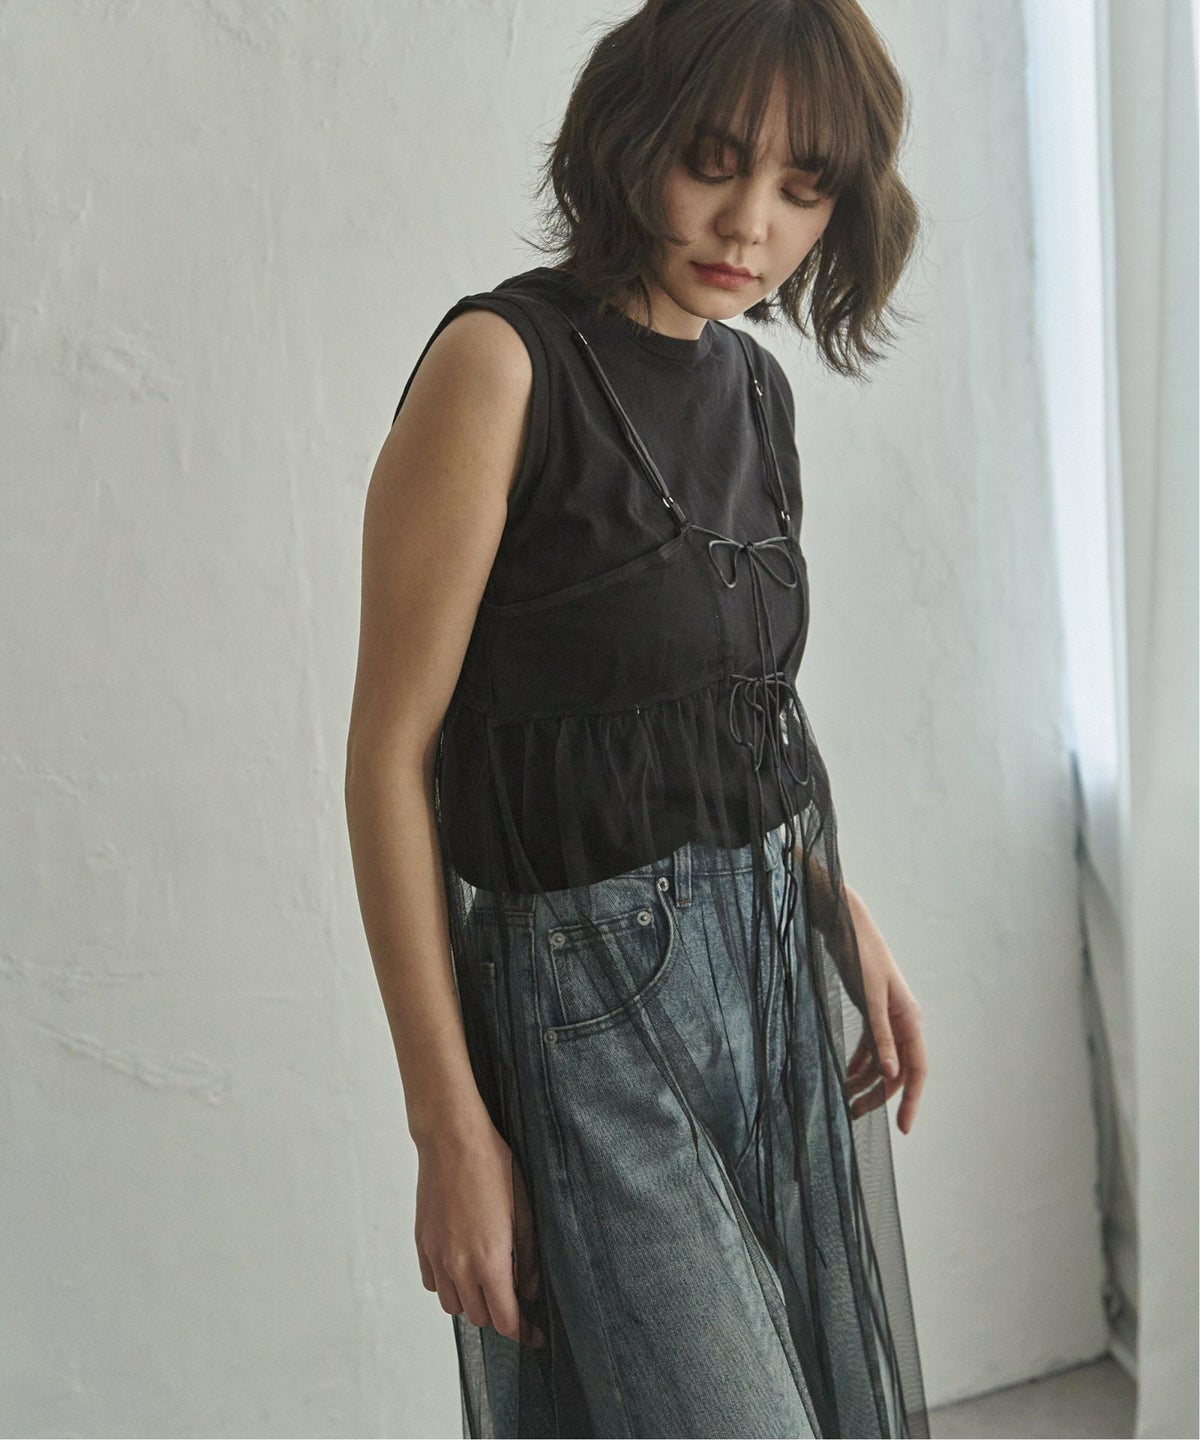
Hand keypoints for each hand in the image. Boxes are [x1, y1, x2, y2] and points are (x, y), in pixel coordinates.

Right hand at [414, 1118, 543, 1345]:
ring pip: (452, 1306)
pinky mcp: (422, 1244)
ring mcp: (436, 1256)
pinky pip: (433, 1283)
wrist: (452, 1140)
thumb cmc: (493, 1168)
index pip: (505, 1319)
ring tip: (486, 1279)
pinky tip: (461, 1265)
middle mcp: (459, 1265)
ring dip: (471, 1301)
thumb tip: (529, 1289)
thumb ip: (529, 1257)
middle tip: (512, 1296)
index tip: (532, 1334)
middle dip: (498, 1312)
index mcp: (490, 1260)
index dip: (522, 1332)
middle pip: (479, 1317)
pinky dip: (447, 1284)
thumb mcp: (524, 1211)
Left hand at [840, 892, 926, 1134]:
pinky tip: (846, 1076)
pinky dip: (858, 1062)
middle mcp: (903, 1022)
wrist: (847, 925)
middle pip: (897, 1071)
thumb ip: (881, 1036)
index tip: (904, 1129)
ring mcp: (887, 1018)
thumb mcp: (870, 998)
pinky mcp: (871, 1012)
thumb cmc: (861, 957)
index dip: (911, 1101)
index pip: (916, 1070)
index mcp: (910, 1019)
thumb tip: (892, 1075)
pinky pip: (870, 1047)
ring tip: (844, 1099)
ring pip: (881, 1061)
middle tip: (854, 1114)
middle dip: (878, 1096)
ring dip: (864, 1081)